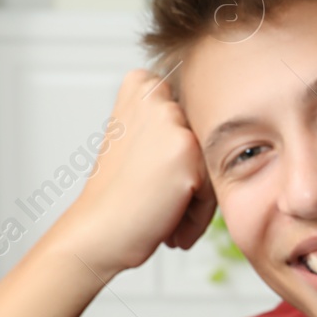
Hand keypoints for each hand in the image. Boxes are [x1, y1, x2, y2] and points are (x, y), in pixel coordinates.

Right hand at [54, 68, 216, 276]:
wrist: (99, 231)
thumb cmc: (117, 196)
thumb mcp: (132, 139)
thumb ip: (166, 122)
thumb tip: (217, 123)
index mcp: (139, 85)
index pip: (192, 120)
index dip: (177, 157)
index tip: (154, 177)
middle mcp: (155, 94)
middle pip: (204, 141)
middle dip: (190, 177)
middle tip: (158, 201)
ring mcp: (171, 119)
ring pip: (211, 163)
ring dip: (196, 198)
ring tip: (164, 215)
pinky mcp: (187, 147)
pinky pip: (215, 185)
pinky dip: (198, 214)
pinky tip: (171, 226)